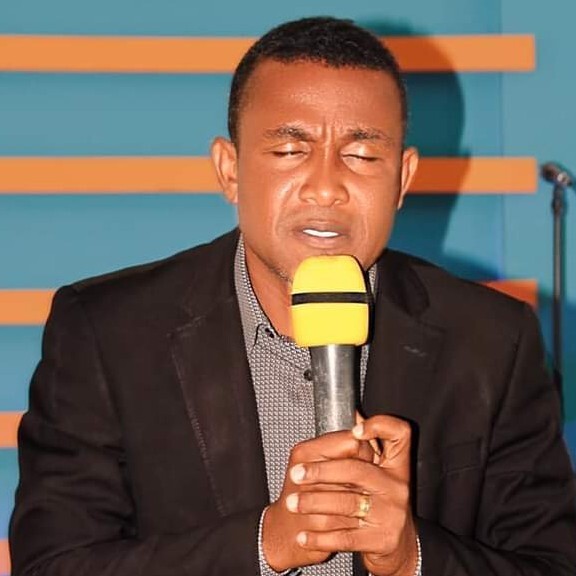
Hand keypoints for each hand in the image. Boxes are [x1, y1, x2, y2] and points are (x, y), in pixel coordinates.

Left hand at [274, 415, 417, 575]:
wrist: (392, 549)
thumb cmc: (373, 504)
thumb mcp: (373, 475)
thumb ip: (359, 449)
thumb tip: (354, 412)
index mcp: (396, 466)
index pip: (400, 434)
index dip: (381, 427)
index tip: (355, 431)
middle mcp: (398, 487)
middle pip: (357, 469)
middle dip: (321, 472)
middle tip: (296, 475)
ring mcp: (392, 514)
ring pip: (346, 503)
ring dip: (313, 503)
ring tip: (292, 503)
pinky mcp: (382, 539)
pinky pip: (345, 536)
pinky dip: (320, 537)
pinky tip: (303, 534)